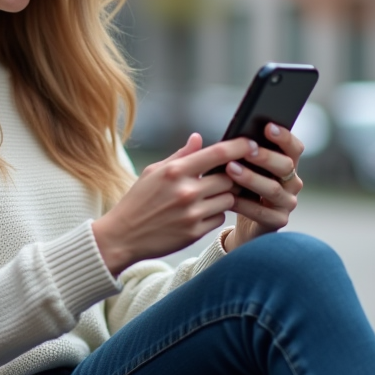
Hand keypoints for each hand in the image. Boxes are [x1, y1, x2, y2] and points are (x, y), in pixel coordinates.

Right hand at [92, 134, 258, 274]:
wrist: (122, 236)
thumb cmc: (138, 200)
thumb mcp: (154, 172)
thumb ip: (180, 156)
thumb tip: (199, 138)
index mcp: (176, 171)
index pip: (218, 154)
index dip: (240, 147)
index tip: (252, 144)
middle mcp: (186, 191)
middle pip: (230, 178)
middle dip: (232, 176)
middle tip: (227, 176)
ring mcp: (192, 213)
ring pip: (228, 199)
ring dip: (225, 196)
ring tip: (211, 195)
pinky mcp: (194, 233)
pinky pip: (219, 219)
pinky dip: (215, 214)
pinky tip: (202, 212)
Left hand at [223, 123, 303, 250]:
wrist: (245, 226)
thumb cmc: (243, 189)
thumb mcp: (245, 169)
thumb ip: (243, 154)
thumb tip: (232, 138)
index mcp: (287, 164)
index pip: (294, 148)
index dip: (284, 137)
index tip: (268, 126)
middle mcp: (292, 183)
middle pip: (285, 166)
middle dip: (265, 156)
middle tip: (247, 149)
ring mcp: (287, 203)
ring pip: (273, 189)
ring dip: (251, 178)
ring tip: (231, 169)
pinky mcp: (278, 221)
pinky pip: (262, 212)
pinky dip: (244, 204)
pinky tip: (230, 198)